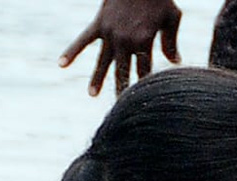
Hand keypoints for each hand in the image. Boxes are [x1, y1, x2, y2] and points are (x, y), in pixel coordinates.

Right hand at [59, 0, 182, 96]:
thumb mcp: (172, 18)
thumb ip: (171, 43)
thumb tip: (175, 63)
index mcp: (144, 41)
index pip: (145, 70)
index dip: (146, 83)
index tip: (146, 96)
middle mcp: (125, 41)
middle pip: (123, 71)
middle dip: (123, 88)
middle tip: (120, 106)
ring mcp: (110, 33)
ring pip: (103, 62)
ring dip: (97, 79)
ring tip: (93, 95)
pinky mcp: (99, 24)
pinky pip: (82, 40)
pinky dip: (71, 51)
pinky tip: (61, 64)